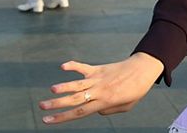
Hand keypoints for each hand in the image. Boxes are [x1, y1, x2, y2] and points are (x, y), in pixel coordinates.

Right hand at [40, 52, 163, 123]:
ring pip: (77, 84)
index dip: (62, 117)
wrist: (144, 69)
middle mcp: (99, 90)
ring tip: (51, 90)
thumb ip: (108, 111)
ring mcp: (98, 78)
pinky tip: (63, 66)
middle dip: (57, 104)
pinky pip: (84, 67)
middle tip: (42, 107)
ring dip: (64, 87)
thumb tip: (95, 110)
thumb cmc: (136, 90)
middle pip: (74, 99)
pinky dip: (74, 66)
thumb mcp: (125, 107)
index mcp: (104, 102)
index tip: (47, 120)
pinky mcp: (99, 68)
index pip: (79, 112)